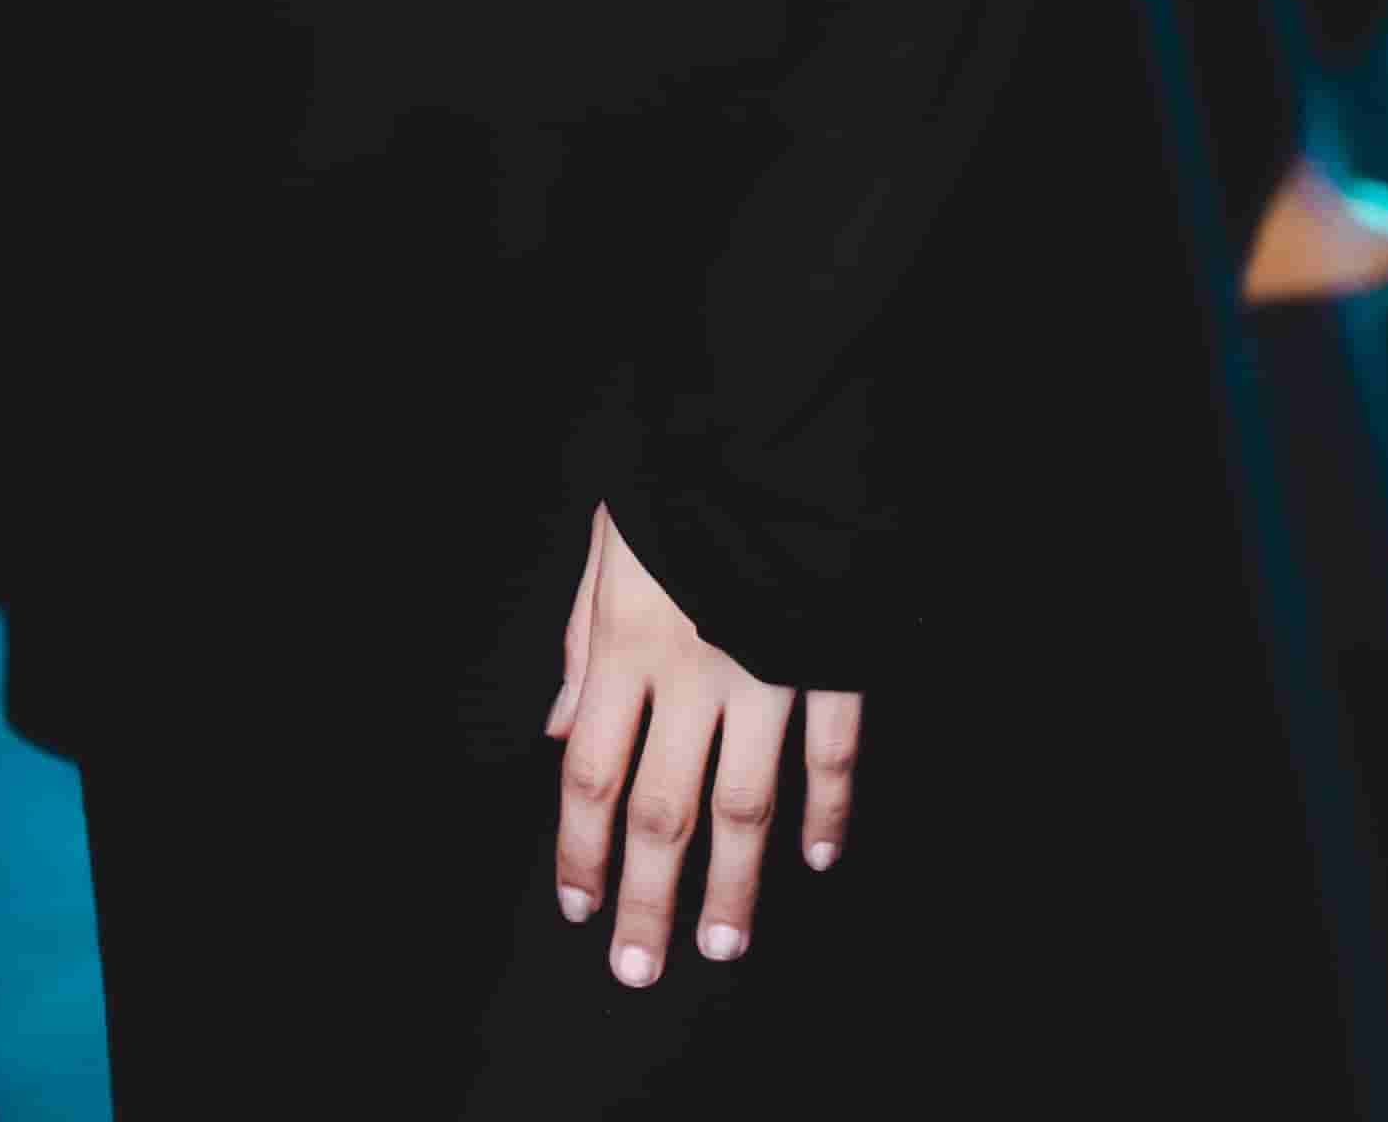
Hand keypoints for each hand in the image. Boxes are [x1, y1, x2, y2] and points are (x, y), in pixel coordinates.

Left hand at [549, 503, 860, 988]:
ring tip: (720, 946)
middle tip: (638, 971)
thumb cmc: (679, 473)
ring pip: (745, 806)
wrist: (771, 415)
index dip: (578, 848)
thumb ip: (580, 641)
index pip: (589, 771)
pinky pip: (832, 754)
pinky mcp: (832, 658)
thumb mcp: (607, 542)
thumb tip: (555, 730)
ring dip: (732, 886)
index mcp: (625, 640)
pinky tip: (818, 858)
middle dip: (646, 899)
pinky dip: (828, 811)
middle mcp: (690, 671)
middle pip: (660, 810)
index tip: (576, 906)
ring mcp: (767, 670)